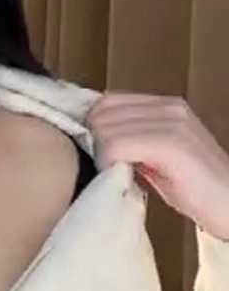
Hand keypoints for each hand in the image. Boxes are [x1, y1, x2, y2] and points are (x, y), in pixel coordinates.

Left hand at [84, 92, 228, 241]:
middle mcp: (169, 107)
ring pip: (105, 127)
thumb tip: (94, 139)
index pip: (108, 101)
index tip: (98, 153)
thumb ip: (133, 141)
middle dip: (95, 141)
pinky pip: (117, 144)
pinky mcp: (171, 143)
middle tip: (107, 167)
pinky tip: (121, 177)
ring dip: (102, 154)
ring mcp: (172, 122)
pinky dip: (109, 162)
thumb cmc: (196, 189)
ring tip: (117, 174)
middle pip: (102, 111)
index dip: (95, 127)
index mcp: (167, 106)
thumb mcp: (159, 157)